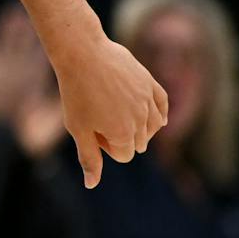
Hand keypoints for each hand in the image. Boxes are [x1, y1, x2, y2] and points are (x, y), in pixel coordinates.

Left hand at [50, 31, 167, 187]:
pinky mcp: (150, 83)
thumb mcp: (78, 128)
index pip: (123, 155)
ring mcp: (149, 101)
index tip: (90, 130)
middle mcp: (142, 120)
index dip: (105, 147)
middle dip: (121, 136)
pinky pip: (162, 104)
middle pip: (138, 142)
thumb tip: (91, 185)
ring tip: (120, 115)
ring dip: (140, 127)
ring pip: (153, 126)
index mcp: (124, 134)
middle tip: (98, 117)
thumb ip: (89, 158)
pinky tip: (159, 119)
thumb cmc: (76, 92)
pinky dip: (160, 113)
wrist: (82, 53)